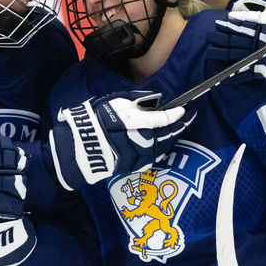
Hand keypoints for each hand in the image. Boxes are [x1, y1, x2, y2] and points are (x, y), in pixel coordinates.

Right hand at [49, 92, 191, 189]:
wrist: (78, 146)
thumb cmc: (93, 119)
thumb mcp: (112, 102)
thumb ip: (135, 99)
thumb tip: (155, 99)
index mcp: (132, 122)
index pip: (161, 119)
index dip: (175, 115)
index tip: (184, 110)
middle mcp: (137, 140)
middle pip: (165, 135)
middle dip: (178, 128)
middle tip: (188, 120)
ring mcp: (134, 156)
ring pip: (160, 148)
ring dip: (171, 140)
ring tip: (178, 132)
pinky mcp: (130, 166)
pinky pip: (150, 159)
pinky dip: (160, 151)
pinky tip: (163, 145)